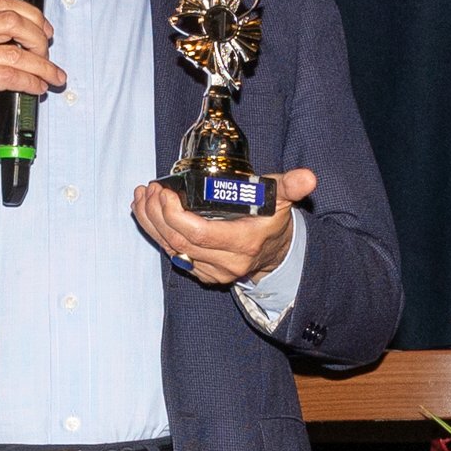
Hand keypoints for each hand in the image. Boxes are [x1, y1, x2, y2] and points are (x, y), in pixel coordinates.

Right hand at [0, 0, 63, 164]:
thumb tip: (22, 40)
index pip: (2, 4)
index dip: (32, 16)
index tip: (45, 32)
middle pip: (12, 21)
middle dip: (39, 38)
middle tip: (48, 55)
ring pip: (15, 52)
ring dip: (42, 66)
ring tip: (52, 77)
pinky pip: (8, 76)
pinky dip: (29, 82)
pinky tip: (36, 88)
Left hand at [131, 166, 316, 288]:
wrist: (275, 253)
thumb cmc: (273, 220)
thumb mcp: (283, 199)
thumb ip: (291, 186)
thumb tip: (308, 178)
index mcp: (242, 244)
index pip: (199, 234)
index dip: (175, 215)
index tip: (164, 192)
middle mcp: (225, 264)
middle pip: (179, 241)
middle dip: (157, 215)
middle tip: (149, 190)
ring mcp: (211, 271)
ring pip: (171, 249)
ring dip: (150, 223)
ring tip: (141, 197)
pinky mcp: (201, 272)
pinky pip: (172, 254)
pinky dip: (156, 233)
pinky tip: (146, 213)